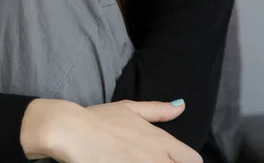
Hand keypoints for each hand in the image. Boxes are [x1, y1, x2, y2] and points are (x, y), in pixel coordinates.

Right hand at [20, 99, 201, 162]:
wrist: (70, 130)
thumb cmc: (98, 118)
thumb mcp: (129, 109)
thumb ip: (157, 110)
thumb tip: (181, 106)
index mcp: (160, 140)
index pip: (193, 160)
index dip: (185, 161)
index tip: (172, 160)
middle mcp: (156, 157)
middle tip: (152, 161)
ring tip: (135, 162)